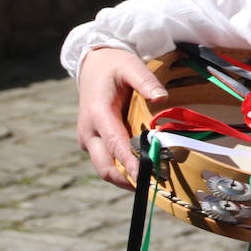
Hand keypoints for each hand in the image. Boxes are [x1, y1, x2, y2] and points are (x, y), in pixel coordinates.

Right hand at [76, 47, 167, 188]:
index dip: (130, 162)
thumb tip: (162, 98)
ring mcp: (89, 139)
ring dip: (126, 176)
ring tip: (153, 181)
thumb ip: (146, 81)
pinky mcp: (93, 142)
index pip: (115, 144)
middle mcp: (89, 132)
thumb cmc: (114, 65)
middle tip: (156, 184)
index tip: (145, 176)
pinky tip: (143, 169)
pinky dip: (123, 168)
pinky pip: (107, 161)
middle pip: (106, 166)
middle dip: (128, 178)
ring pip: (106, 168)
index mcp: (97, 114)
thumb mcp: (131, 66)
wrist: (92, 65)